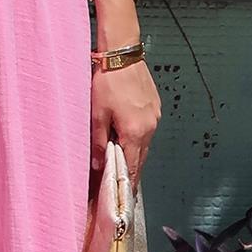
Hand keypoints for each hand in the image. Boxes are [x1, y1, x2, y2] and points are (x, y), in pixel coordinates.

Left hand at [92, 59, 159, 192]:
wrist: (122, 56)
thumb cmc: (107, 83)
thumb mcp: (97, 114)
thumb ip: (97, 142)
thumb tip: (97, 164)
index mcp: (135, 132)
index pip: (132, 166)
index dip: (127, 183)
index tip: (124, 196)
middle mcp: (149, 127)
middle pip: (141, 157)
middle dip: (131, 171)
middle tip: (122, 184)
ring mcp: (155, 117)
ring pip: (145, 144)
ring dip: (134, 153)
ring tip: (122, 161)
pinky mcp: (155, 107)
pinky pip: (148, 129)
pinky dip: (138, 137)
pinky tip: (127, 136)